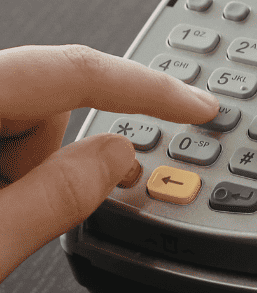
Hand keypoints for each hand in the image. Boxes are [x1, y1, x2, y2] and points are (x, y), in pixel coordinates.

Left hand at [0, 44, 219, 281]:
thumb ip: (58, 197)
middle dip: (63, 155)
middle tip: (45, 209)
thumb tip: (120, 159)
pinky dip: (11, 171)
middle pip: (46, 100)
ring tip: (0, 222)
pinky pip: (1, 135)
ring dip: (29, 170)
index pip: (79, 70)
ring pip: (22, 121)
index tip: (199, 107)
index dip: (152, 89)